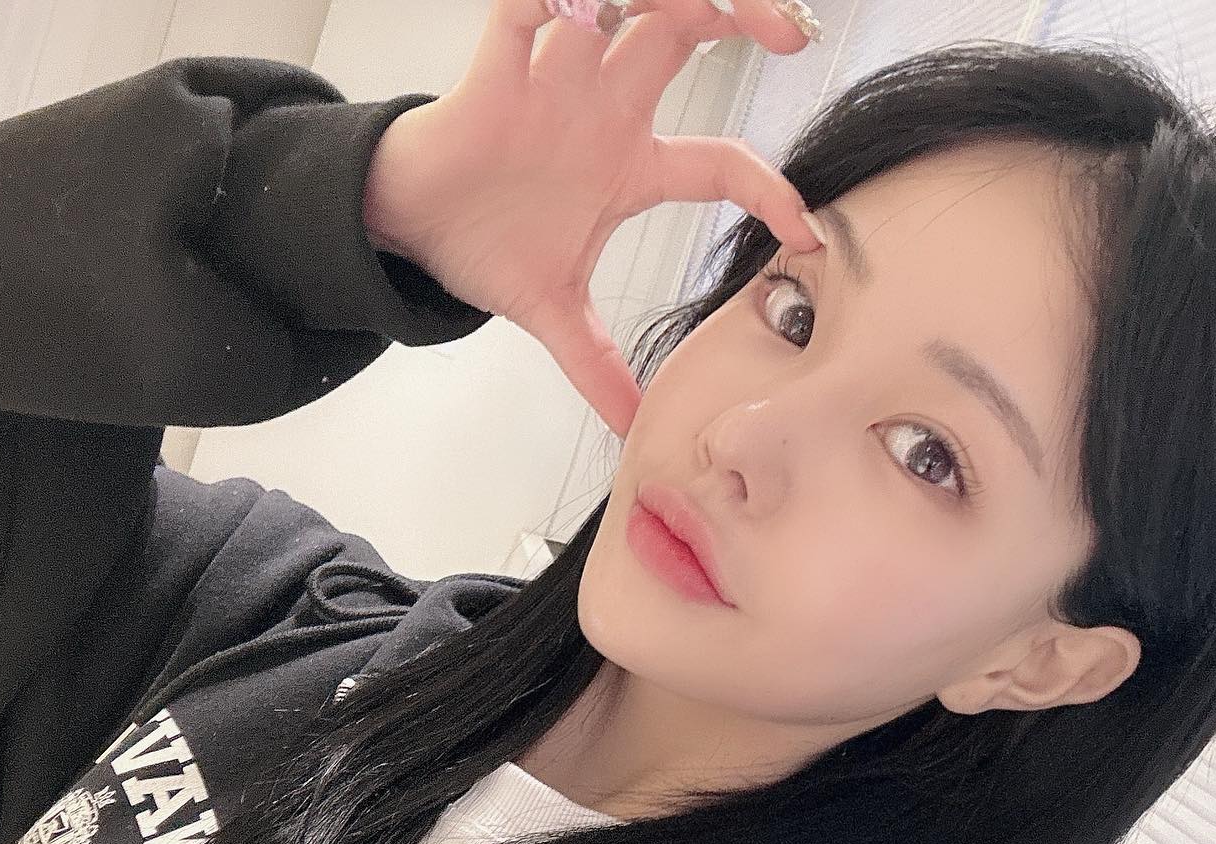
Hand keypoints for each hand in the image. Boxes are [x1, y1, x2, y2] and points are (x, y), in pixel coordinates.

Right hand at [361, 0, 823, 439]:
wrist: (410, 229)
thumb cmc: (483, 246)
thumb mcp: (556, 316)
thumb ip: (597, 367)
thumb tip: (633, 428)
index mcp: (629, 167)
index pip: (720, 163)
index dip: (768, 190)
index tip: (805, 234)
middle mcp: (603, 111)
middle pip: (687, 34)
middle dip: (742, 15)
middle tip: (791, 34)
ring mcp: (556, 83)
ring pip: (626, 3)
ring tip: (712, 7)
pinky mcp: (498, 67)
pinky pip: (531, 7)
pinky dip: (557, 0)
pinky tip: (584, 11)